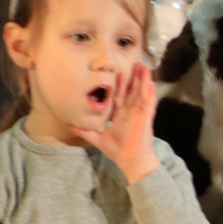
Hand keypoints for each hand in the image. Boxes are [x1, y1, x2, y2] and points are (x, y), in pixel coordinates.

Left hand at [73, 63, 160, 183]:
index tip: (118, 72)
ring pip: (142, 93)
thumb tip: (71, 124)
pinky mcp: (145, 118)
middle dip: (134, 77)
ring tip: (145, 67)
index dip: (119, 84)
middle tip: (135, 63)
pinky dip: (150, 93)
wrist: (129, 160)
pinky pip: (149, 103)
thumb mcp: (97, 138)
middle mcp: (130, 112)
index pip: (119, 96)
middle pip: (132, 91)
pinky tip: (151, 83)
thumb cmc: (117, 150)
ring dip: (143, 80)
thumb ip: (85, 131)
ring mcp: (139, 114)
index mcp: (120, 115)